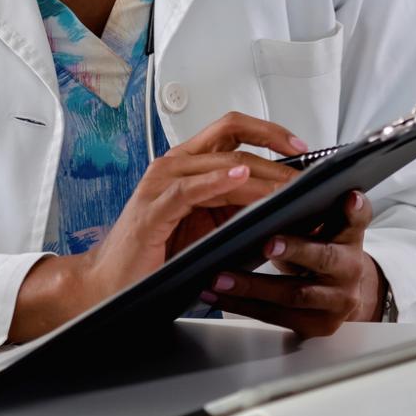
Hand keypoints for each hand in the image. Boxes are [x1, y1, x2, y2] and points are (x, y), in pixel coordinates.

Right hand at [12, 112, 306, 338]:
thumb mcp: (210, 228)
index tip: (303, 147)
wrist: (109, 285)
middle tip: (306, 175)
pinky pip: (189, 188)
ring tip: (289, 184)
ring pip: (219, 161)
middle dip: (276, 154)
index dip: (270, 132)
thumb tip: (287, 206)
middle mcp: (174, 166)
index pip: (233, 130)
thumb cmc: (157, 258)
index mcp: (188, 166)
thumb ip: (240, 210)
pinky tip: (241, 180)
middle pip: (231, 137)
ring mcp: (162, 184)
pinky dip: (217, 181)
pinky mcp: (153, 209)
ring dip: (259, 172)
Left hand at [201, 190, 382, 337]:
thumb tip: (272, 185)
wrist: (340, 295)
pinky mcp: (317, 326)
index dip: (354, 210)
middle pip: (324, 259)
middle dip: (294, 250)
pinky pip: (276, 316)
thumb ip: (312, 210)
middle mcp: (349, 271)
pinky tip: (218, 295)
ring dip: (252, 286)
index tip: (348, 197)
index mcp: (351, 238)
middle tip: (267, 243)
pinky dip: (242, 305)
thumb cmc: (322, 252)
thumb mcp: (323, 228)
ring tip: (220, 277)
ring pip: (293, 294)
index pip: (357, 220)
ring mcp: (335, 302)